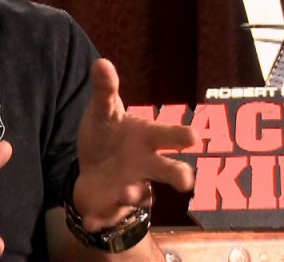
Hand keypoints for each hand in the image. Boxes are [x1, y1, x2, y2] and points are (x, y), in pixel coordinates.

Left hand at [72, 59, 197, 230]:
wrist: (93, 163)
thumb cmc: (108, 133)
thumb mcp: (103, 110)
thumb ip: (106, 90)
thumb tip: (101, 62)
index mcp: (147, 139)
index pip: (170, 136)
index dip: (182, 136)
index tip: (193, 136)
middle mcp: (146, 165)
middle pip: (169, 171)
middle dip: (178, 175)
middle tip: (185, 180)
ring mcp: (131, 187)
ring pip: (140, 194)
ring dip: (134, 194)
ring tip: (127, 192)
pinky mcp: (112, 205)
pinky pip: (109, 215)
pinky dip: (100, 218)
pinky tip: (90, 221)